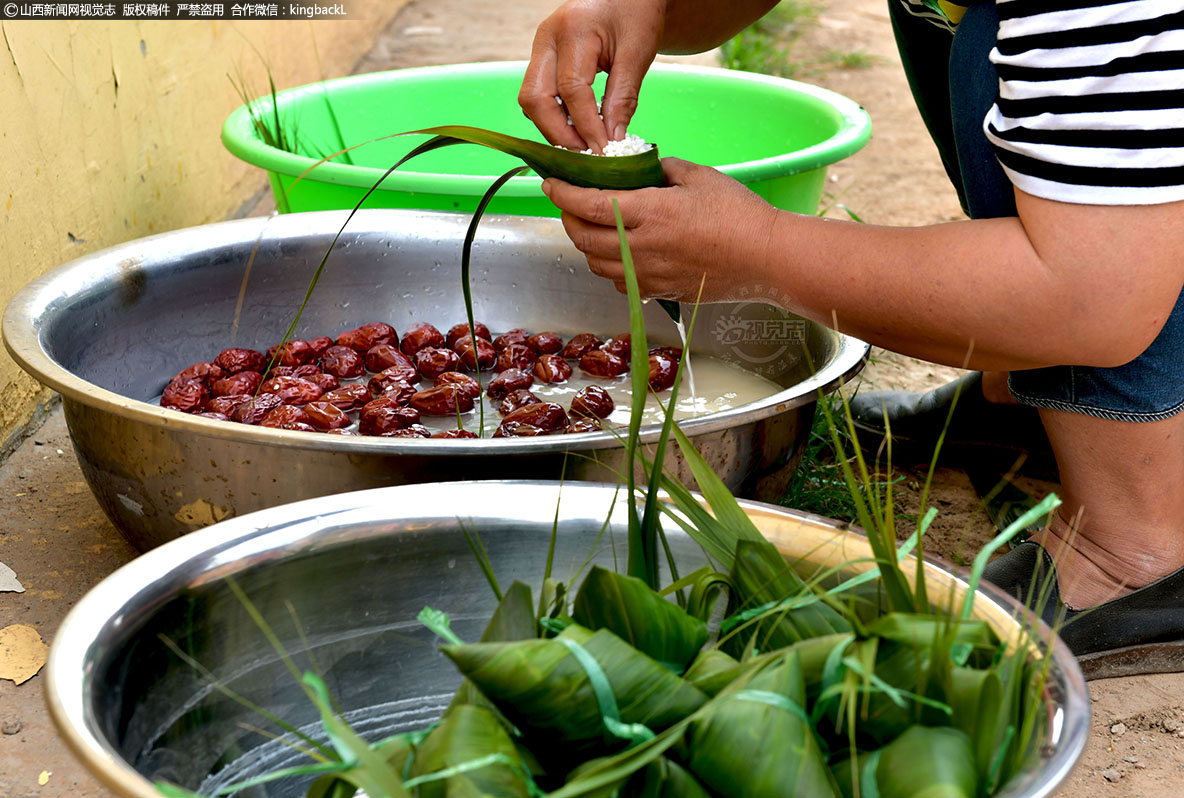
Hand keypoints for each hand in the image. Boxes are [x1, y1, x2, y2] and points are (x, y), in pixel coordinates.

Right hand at [519, 0, 664, 152]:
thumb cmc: (636, 11)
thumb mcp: (638, 52)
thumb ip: (623, 96)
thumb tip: (613, 139)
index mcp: (573, 31)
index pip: (572, 90)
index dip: (586, 126)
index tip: (603, 151)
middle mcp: (547, 38)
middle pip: (536, 98)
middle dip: (558, 133)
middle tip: (587, 155)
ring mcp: (540, 47)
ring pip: (531, 99)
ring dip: (553, 127)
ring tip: (584, 145)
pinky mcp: (542, 57)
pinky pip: (538, 94)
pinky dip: (554, 115)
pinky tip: (577, 128)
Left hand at [543, 158, 779, 302]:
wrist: (767, 258)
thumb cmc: (739, 214)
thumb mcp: (699, 176)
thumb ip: (661, 168)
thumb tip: (639, 166)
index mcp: (650, 212)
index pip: (589, 205)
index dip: (563, 193)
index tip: (551, 182)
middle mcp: (643, 248)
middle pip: (583, 238)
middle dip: (567, 219)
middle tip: (568, 203)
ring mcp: (649, 274)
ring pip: (596, 264)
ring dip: (586, 244)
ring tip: (592, 226)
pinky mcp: (659, 291)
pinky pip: (619, 282)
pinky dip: (610, 266)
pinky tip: (621, 252)